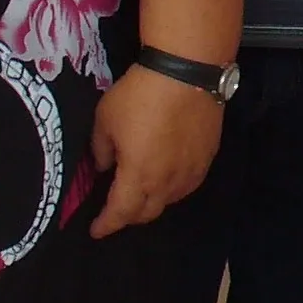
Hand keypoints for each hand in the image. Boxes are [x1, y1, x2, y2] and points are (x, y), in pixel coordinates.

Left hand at [87, 64, 222, 237]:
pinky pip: (187, 184)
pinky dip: (172, 188)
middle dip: (128, 216)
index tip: (95, 230)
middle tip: (116, 209)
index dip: (106, 225)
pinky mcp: (207, 157)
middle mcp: (166, 182)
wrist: (187, 72)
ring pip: (169, 200)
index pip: (120, 213)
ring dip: (152, 202)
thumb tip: (104, 166)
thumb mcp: (105, 119)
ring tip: (141, 192)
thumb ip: (100, 150)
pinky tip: (167, 176)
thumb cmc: (139, 95)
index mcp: (137, 176)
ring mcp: (191, 171)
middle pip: (147, 213)